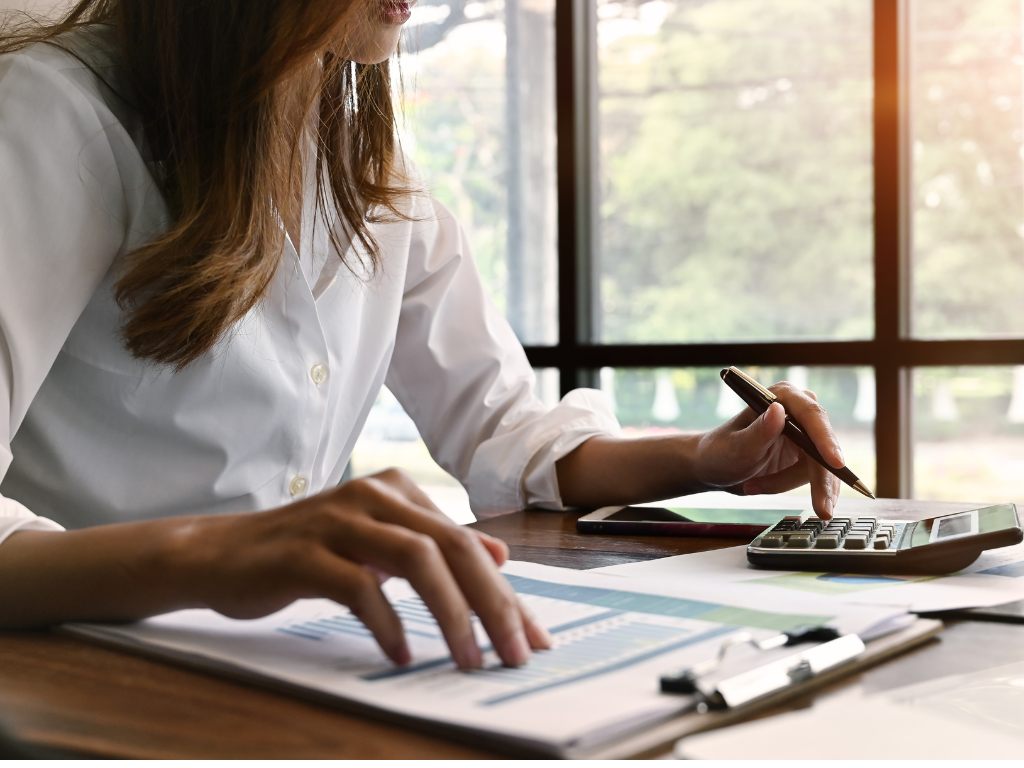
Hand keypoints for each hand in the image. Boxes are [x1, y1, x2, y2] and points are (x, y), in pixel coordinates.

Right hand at [175, 469, 550, 667]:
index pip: (467, 544)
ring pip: (415, 559)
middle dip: (492, 604)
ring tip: (468, 659)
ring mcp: (337, 520)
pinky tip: (399, 655)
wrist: (219, 553)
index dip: (506, 593)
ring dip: (450, 614)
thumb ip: (434, 545)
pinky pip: (358, 586)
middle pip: (451, 547)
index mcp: (397, 491)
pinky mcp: (303, 552)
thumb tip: (498, 555)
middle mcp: (374, 496)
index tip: (532, 639)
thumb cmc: (306, 552)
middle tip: (514, 654)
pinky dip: (386, 623)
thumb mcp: (378, 544)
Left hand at [691, 381, 844, 517]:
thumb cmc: (720, 452)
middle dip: (821, 479)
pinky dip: (795, 489)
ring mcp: (805, 434)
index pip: (811, 416)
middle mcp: (798, 411)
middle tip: (822, 509)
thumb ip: (759, 431)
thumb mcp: (736, 446)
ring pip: (820, 466)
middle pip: (823, 446)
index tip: (835, 462)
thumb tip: (778, 411)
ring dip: (788, 483)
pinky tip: (766, 488)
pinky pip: (816, 477)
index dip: (825, 439)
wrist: (714, 468)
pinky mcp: (806, 455)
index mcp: (781, 397)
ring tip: (754, 486)